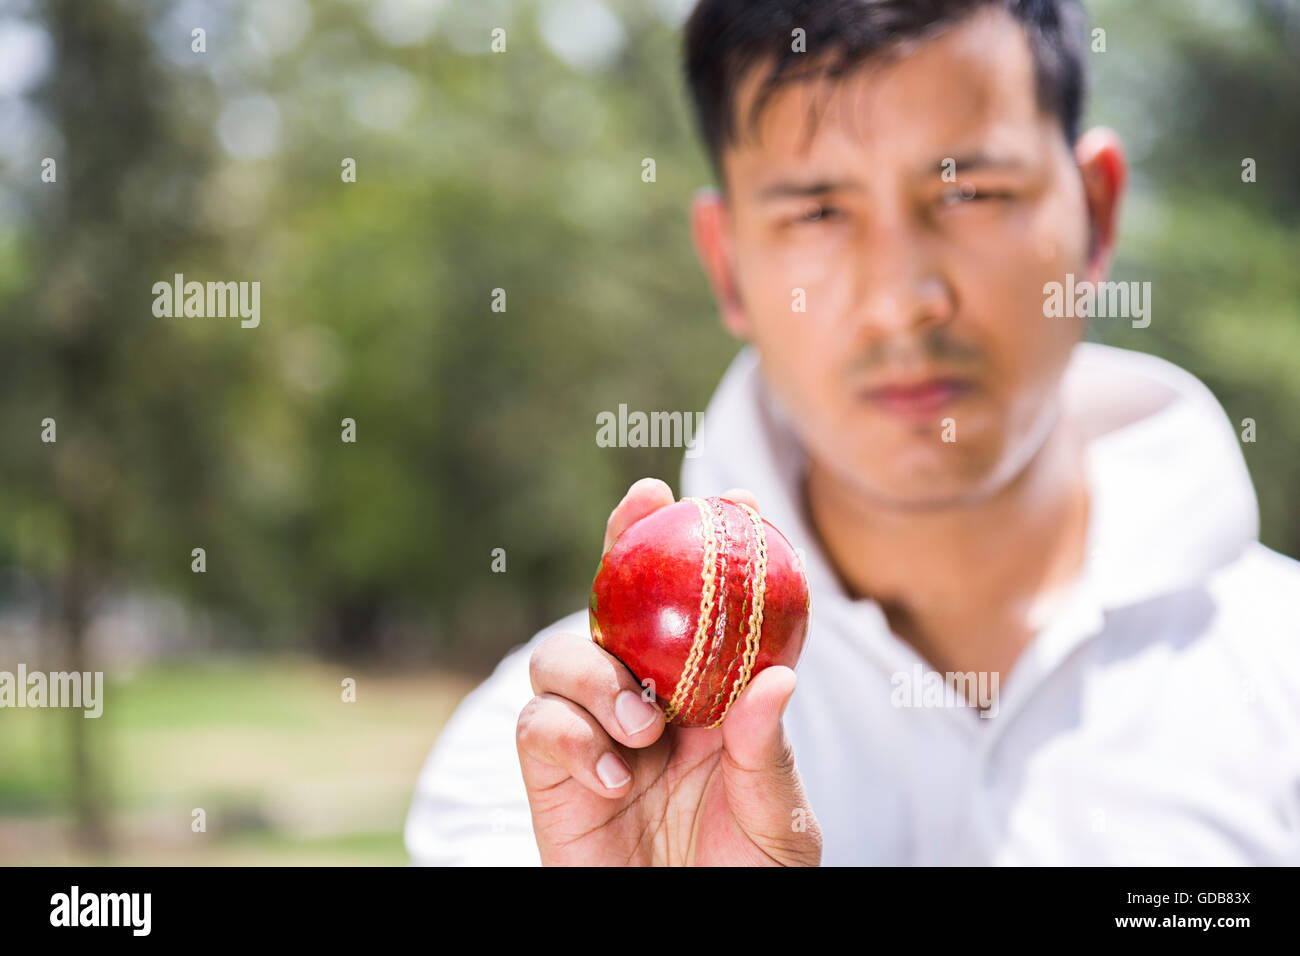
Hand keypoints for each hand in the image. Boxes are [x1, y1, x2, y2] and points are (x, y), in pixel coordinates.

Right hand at [516, 477, 821, 865]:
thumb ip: (767, 752)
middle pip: (616, 604)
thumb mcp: (778, 820)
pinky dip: (571, 736)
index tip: (737, 499)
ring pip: (559, 655)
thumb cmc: (745, 881)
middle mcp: (643, 702)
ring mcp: (592, 734)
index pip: (703, 612)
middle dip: (622, 542)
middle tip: (645, 503)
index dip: (709, 550)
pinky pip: (537, 724)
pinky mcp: (549, 775)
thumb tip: (779, 676)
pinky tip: (614, 777)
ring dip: (596, 673)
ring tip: (643, 726)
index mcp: (705, 700)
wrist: (687, 936)